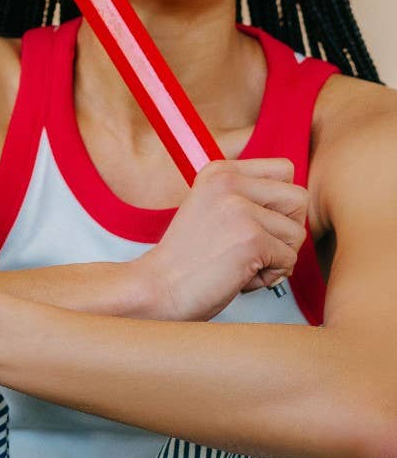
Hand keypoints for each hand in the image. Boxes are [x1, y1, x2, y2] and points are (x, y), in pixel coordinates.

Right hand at [130, 158, 307, 321]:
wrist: (159, 288)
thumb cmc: (188, 258)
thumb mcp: (212, 207)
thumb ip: (247, 195)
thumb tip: (297, 203)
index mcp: (219, 171)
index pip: (284, 169)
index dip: (281, 203)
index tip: (257, 222)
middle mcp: (228, 182)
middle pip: (298, 199)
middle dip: (286, 230)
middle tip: (253, 246)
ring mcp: (240, 209)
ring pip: (297, 233)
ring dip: (278, 257)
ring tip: (242, 262)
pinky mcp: (251, 239)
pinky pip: (290, 260)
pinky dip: (270, 277)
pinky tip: (239, 277)